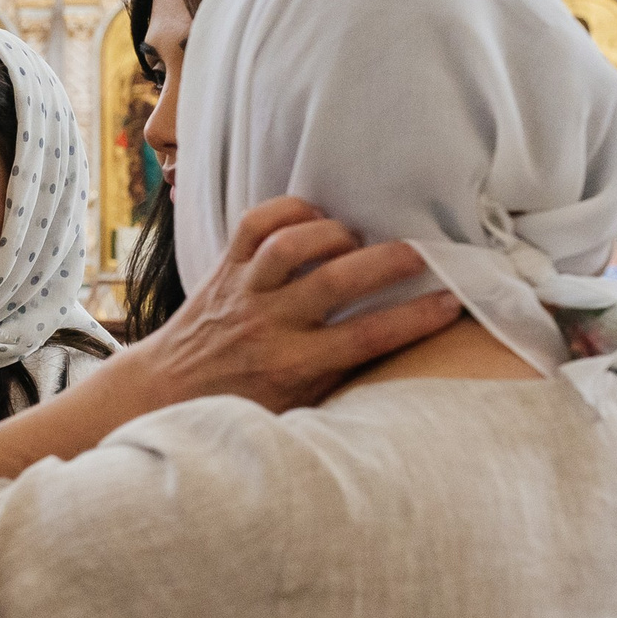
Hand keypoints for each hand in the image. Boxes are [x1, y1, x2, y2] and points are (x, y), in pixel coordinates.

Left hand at [118, 197, 459, 416]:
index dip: (413, 319)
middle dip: (385, 262)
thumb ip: (340, 379)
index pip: (364, 339)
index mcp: (291, 367)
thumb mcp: (295, 407)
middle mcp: (267, 326)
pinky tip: (313, 217)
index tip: (452, 302)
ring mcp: (242, 292)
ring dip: (333, 233)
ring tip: (356, 239)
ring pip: (291, 246)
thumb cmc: (240, 403)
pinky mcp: (223, 268)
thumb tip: (402, 358)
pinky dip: (287, 210)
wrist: (164, 391)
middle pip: (333, 282)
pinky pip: (254, 224)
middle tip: (421, 253)